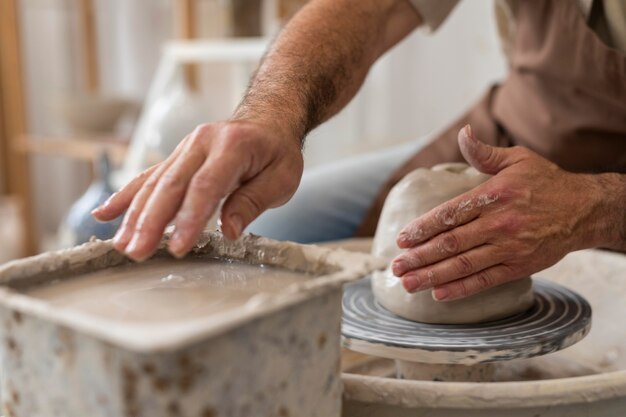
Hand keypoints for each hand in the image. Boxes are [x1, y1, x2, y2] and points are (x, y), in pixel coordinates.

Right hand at [92, 119, 303, 260]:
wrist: (267, 120)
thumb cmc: (276, 151)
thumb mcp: (282, 177)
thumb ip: (254, 201)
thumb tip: (229, 231)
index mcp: (232, 146)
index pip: (205, 186)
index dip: (189, 218)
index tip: (178, 247)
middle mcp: (201, 144)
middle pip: (171, 185)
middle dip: (151, 221)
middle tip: (138, 252)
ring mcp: (185, 150)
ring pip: (154, 183)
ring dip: (135, 215)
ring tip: (122, 245)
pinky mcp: (176, 159)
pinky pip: (147, 177)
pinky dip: (125, 197)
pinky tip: (104, 214)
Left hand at [391, 125, 605, 300]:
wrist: (585, 209)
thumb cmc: (546, 182)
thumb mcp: (517, 159)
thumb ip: (484, 153)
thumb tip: (462, 134)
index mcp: (494, 195)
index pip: (450, 214)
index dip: (423, 227)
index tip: (402, 238)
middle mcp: (499, 223)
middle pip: (451, 243)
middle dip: (420, 256)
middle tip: (396, 266)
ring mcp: (509, 247)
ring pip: (464, 264)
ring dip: (433, 276)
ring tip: (408, 284)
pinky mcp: (520, 265)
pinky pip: (486, 280)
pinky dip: (462, 288)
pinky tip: (439, 294)